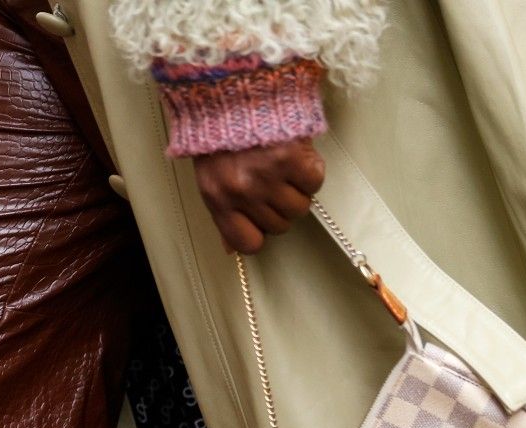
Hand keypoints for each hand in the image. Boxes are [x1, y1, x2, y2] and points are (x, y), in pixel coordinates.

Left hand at [192, 138, 325, 254]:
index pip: (249, 244)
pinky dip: (311, 171)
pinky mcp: (290, 157)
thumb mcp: (211, 174)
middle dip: (280, 206)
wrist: (234, 81)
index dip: (261, 232)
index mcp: (219, 198)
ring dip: (298, 190)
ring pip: (299, 208)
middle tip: (273, 179)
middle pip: (280, 226)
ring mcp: (266, 176)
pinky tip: (298, 155)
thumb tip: (231, 247)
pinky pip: (314, 182)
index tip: (262, 215)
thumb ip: (223, 212)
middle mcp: (242, 191)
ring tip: (285, 166)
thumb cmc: (222, 128)